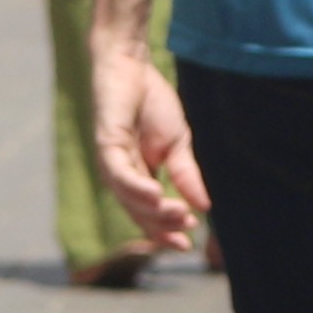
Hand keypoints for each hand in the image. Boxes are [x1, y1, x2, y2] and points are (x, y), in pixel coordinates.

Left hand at [91, 47, 209, 252]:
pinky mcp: (106, 144)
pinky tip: (155, 194)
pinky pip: (119, 173)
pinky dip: (135, 187)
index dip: (165, 231)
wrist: (133, 67)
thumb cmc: (152, 104)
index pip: (149, 215)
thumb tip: (205, 206)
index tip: (188, 245)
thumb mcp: (178, 145)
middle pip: (139, 212)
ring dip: (154, 209)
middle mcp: (121, 176)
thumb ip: (186, 175)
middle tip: (188, 227)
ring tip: (178, 214)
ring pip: (130, 197)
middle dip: (163, 224)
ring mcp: (111, 162)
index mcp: (138, 178)